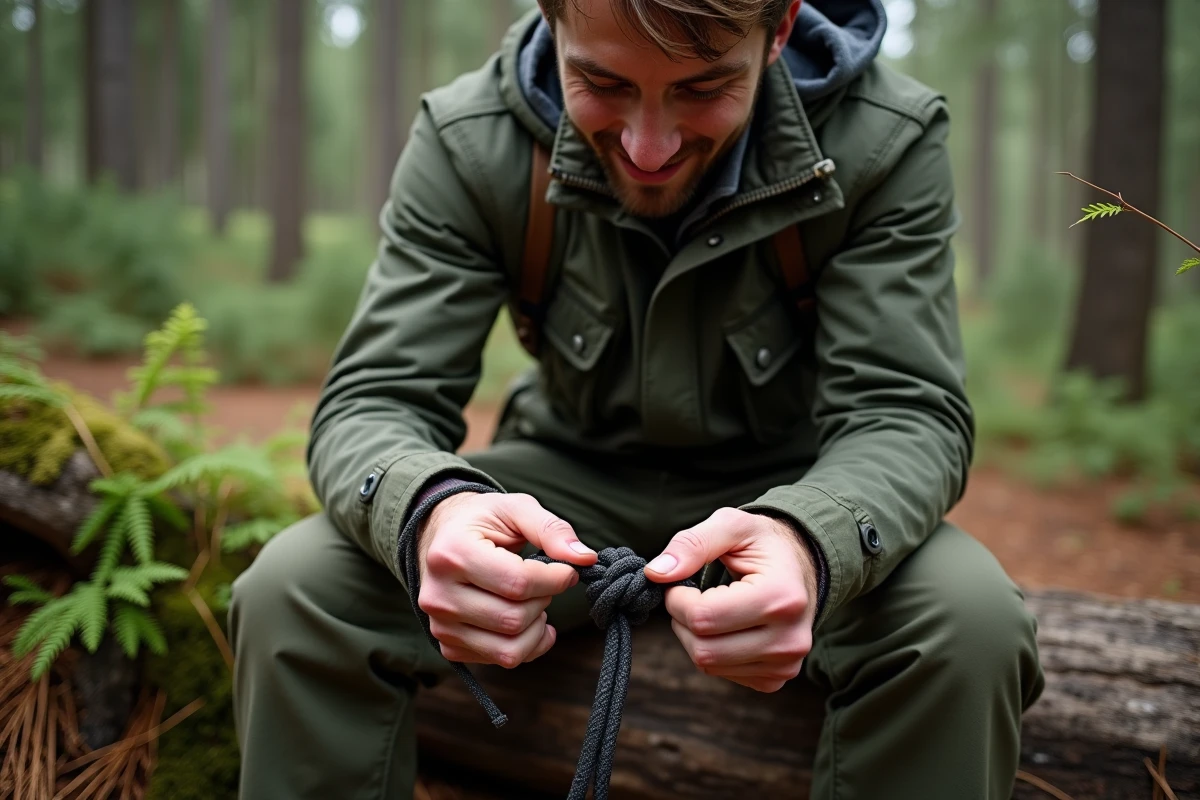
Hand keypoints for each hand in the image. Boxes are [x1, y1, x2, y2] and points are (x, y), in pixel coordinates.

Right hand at [416, 492, 596, 667]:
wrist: (442, 537)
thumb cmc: (482, 521)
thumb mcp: (516, 508)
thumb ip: (551, 529)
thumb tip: (585, 558)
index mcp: (451, 554)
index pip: (517, 583)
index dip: (555, 579)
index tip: (568, 570)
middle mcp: (438, 595)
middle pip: (514, 619)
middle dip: (544, 601)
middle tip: (545, 582)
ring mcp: (441, 626)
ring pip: (509, 650)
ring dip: (536, 627)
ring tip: (535, 602)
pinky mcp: (449, 647)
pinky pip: (501, 660)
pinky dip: (527, 644)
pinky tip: (527, 621)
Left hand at [644, 508, 817, 691]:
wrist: (801, 567)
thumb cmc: (763, 544)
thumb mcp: (731, 525)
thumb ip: (692, 544)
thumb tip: (656, 573)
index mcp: (782, 597)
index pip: (703, 617)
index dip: (677, 599)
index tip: (681, 581)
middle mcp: (790, 639)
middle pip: (703, 649)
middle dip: (683, 620)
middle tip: (691, 596)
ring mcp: (785, 664)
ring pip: (708, 665)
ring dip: (694, 636)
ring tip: (710, 607)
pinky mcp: (776, 678)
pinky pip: (722, 673)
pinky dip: (711, 649)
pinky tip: (726, 626)